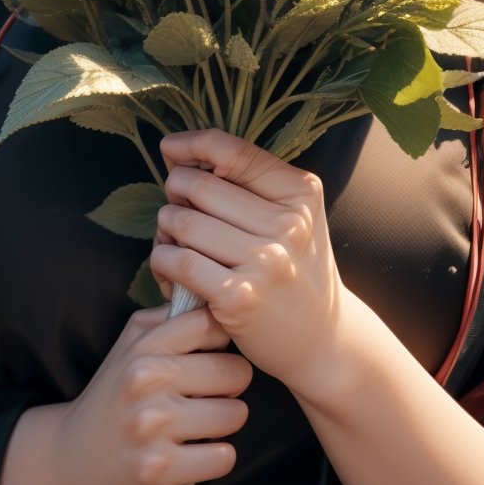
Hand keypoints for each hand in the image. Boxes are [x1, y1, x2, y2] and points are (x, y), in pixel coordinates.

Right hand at [53, 302, 252, 484]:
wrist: (73, 462)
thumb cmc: (114, 396)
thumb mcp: (131, 345)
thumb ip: (169, 318)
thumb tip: (212, 297)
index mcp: (144, 348)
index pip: (212, 325)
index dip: (221, 341)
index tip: (211, 353)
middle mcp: (146, 382)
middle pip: (235, 371)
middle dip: (230, 385)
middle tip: (208, 394)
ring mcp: (152, 429)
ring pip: (235, 414)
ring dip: (225, 422)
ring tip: (201, 423)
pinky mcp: (159, 471)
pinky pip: (223, 457)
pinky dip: (215, 457)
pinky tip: (195, 454)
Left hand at [151, 129, 346, 395]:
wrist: (322, 340)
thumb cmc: (293, 270)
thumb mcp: (292, 218)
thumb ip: (245, 183)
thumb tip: (175, 151)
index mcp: (301, 193)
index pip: (232, 151)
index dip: (191, 144)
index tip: (170, 149)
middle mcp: (288, 223)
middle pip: (198, 185)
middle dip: (175, 195)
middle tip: (178, 213)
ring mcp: (266, 260)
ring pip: (182, 222)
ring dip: (164, 231)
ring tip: (172, 244)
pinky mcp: (239, 296)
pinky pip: (177, 261)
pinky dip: (162, 262)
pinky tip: (169, 272)